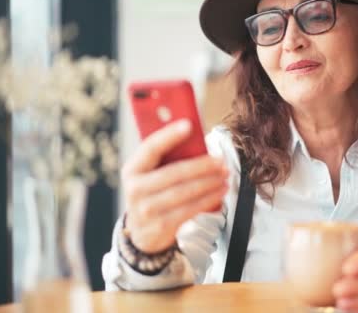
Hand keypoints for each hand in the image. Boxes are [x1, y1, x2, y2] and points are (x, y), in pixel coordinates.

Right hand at [121, 119, 229, 253]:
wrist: (142, 232)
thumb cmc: (153, 192)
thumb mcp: (152, 174)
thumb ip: (167, 157)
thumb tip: (193, 136)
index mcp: (132, 169)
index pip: (150, 148)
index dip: (169, 135)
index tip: (189, 124)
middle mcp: (135, 189)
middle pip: (174, 173)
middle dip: (202, 166)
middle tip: (221, 161)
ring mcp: (146, 210)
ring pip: (184, 192)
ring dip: (209, 183)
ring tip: (225, 175)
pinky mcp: (160, 226)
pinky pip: (189, 210)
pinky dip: (208, 199)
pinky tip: (220, 192)